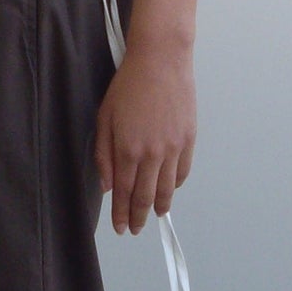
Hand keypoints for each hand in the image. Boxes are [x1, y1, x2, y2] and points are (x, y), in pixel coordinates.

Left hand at [94, 38, 195, 233]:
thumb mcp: (104, 117)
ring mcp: (173, 148)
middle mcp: (152, 154)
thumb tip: (107, 185)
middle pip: (145, 197)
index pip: (123, 193)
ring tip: (153, 215)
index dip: (120, 214)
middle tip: (133, 229)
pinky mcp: (188, 139)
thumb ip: (103, 154)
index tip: (119, 227)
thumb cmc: (127, 85)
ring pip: (167, 189)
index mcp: (127, 150)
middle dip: (138, 217)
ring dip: (159, 206)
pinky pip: (182, 171)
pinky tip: (169, 189)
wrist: (161, 61)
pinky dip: (175, 185)